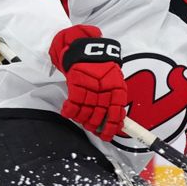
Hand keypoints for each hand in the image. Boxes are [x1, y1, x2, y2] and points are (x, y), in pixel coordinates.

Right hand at [49, 25, 126, 140]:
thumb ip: (116, 98)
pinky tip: (68, 112)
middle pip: (100, 117)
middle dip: (95, 126)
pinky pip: (72, 105)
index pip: (116, 114)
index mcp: (117, 90)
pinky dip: (69, 112)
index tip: (107, 136)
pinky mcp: (76, 85)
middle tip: (93, 129)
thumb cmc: (102, 66)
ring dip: (83, 121)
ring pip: (86, 114)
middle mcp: (104, 91)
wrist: (87, 50)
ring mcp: (90, 89)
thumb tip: (118, 120)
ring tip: (82, 120)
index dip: (111, 128)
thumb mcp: (116, 80)